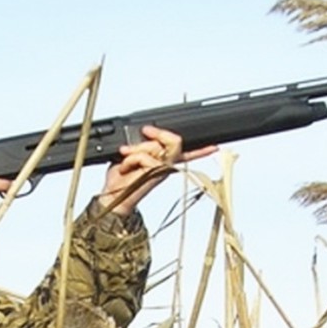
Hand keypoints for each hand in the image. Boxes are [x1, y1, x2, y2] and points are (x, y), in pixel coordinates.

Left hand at [98, 125, 217, 215]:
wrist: (112, 196)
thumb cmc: (121, 177)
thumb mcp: (132, 153)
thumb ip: (142, 143)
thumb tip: (145, 132)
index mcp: (164, 161)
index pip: (187, 152)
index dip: (202, 149)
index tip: (214, 147)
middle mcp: (166, 166)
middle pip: (175, 140)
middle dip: (157, 132)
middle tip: (144, 132)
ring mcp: (161, 171)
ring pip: (157, 146)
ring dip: (136, 149)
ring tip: (126, 157)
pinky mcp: (153, 175)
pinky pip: (144, 157)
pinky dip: (130, 159)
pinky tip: (126, 168)